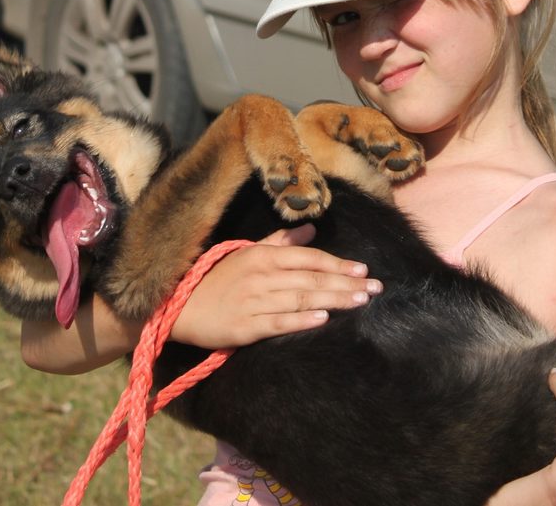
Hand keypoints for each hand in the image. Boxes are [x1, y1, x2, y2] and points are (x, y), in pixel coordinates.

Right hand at [170, 224, 381, 348]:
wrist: (181, 305)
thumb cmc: (218, 278)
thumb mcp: (248, 252)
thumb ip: (281, 241)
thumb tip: (311, 228)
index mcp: (263, 256)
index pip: (308, 258)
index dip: (337, 264)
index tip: (363, 270)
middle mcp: (261, 276)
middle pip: (311, 279)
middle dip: (345, 284)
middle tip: (374, 289)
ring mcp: (254, 301)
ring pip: (300, 299)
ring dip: (332, 300)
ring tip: (359, 302)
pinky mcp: (245, 326)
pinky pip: (278, 322)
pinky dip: (301, 320)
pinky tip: (322, 320)